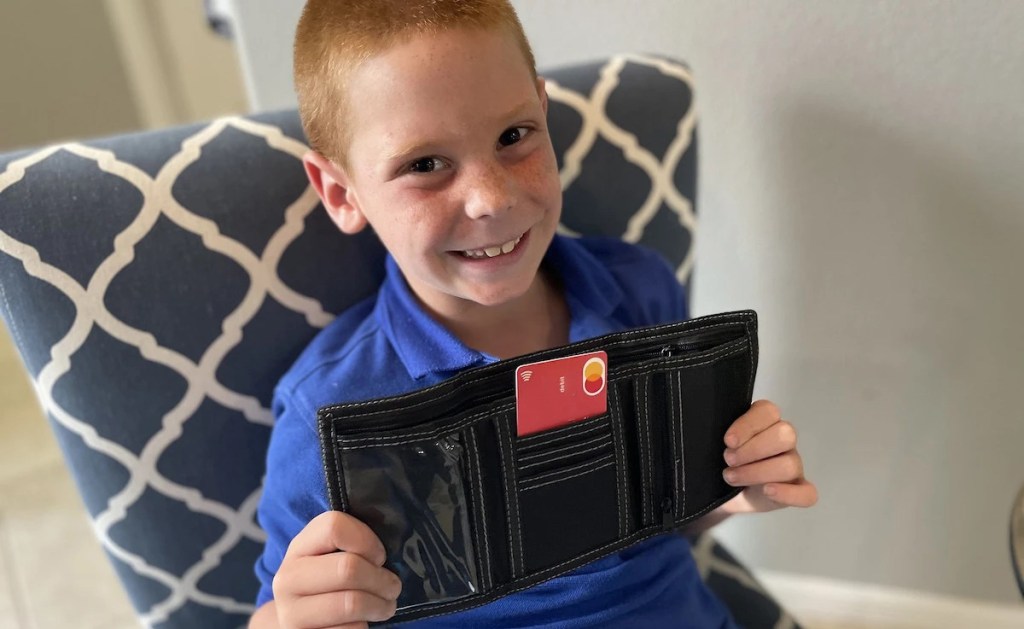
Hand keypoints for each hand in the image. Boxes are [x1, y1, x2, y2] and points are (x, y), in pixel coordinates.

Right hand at [271, 511, 401, 628]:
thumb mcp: (332, 558)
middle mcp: (288, 579)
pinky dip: (364, 627)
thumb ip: (352, 546)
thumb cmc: (329, 586)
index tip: (380, 557)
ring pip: (351, 603)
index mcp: (299, 548)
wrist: (302, 623)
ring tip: (387, 606)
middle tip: (393, 587)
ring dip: (380, 606)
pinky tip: (363, 623)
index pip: (334, 527)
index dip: (366, 540)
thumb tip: (395, 544)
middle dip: (381, 579)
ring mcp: (291, 613)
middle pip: (348, 568)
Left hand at [719, 400, 817, 513]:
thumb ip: (726, 435)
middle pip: (784, 434)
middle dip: (752, 449)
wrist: (723, 491)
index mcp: (766, 422)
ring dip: (757, 472)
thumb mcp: (718, 442)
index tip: (728, 441)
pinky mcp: (797, 490)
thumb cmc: (724, 459)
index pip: (768, 411)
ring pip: (789, 464)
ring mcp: (794, 465)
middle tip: (728, 460)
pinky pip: (807, 494)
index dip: (749, 425)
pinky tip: (767, 491)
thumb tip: (725, 439)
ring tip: (731, 477)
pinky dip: (788, 494)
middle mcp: (784, 440)